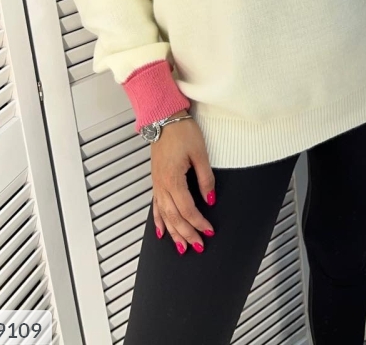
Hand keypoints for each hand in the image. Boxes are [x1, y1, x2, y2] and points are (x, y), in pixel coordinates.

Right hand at [151, 113, 216, 254]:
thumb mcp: (200, 153)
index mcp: (174, 180)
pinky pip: (156, 205)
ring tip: (181, 248)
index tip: (209, 231)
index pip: (188, 209)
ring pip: (164, 215)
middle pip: (175, 217)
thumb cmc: (182, 132)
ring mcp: (157, 184)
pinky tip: (161, 232)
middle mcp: (162, 185)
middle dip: (186, 234)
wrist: (164, 118)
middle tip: (198, 246)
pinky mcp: (155, 180)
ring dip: (173, 232)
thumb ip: (206, 179)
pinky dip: (158, 221)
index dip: (199, 223)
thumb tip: (210, 200)